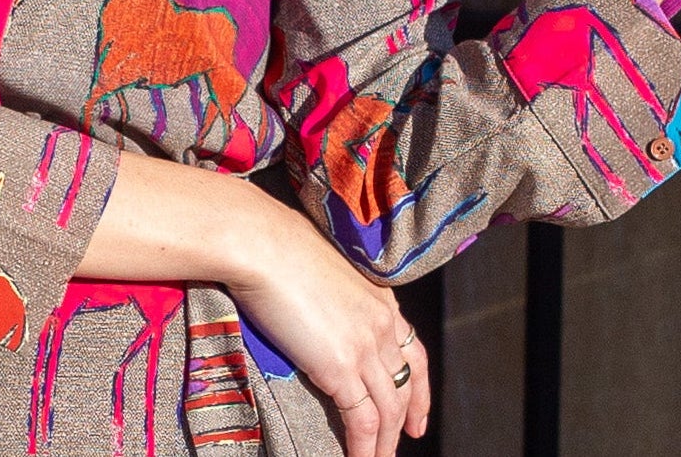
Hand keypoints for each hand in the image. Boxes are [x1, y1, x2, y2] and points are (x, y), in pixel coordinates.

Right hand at [76, 153, 428, 454]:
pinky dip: (365, 449)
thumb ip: (337, 299)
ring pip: (388, 410)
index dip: (418, 389)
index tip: (416, 415)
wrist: (262, 244)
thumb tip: (324, 317)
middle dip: (404, 421)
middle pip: (405, 385)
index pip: (414, 352)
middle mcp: (382, 323)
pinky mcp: (342, 367)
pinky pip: (363, 421)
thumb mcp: (324, 271)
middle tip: (398, 446)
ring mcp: (366, 346)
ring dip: (384, 444)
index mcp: (381, 298)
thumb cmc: (279, 247)